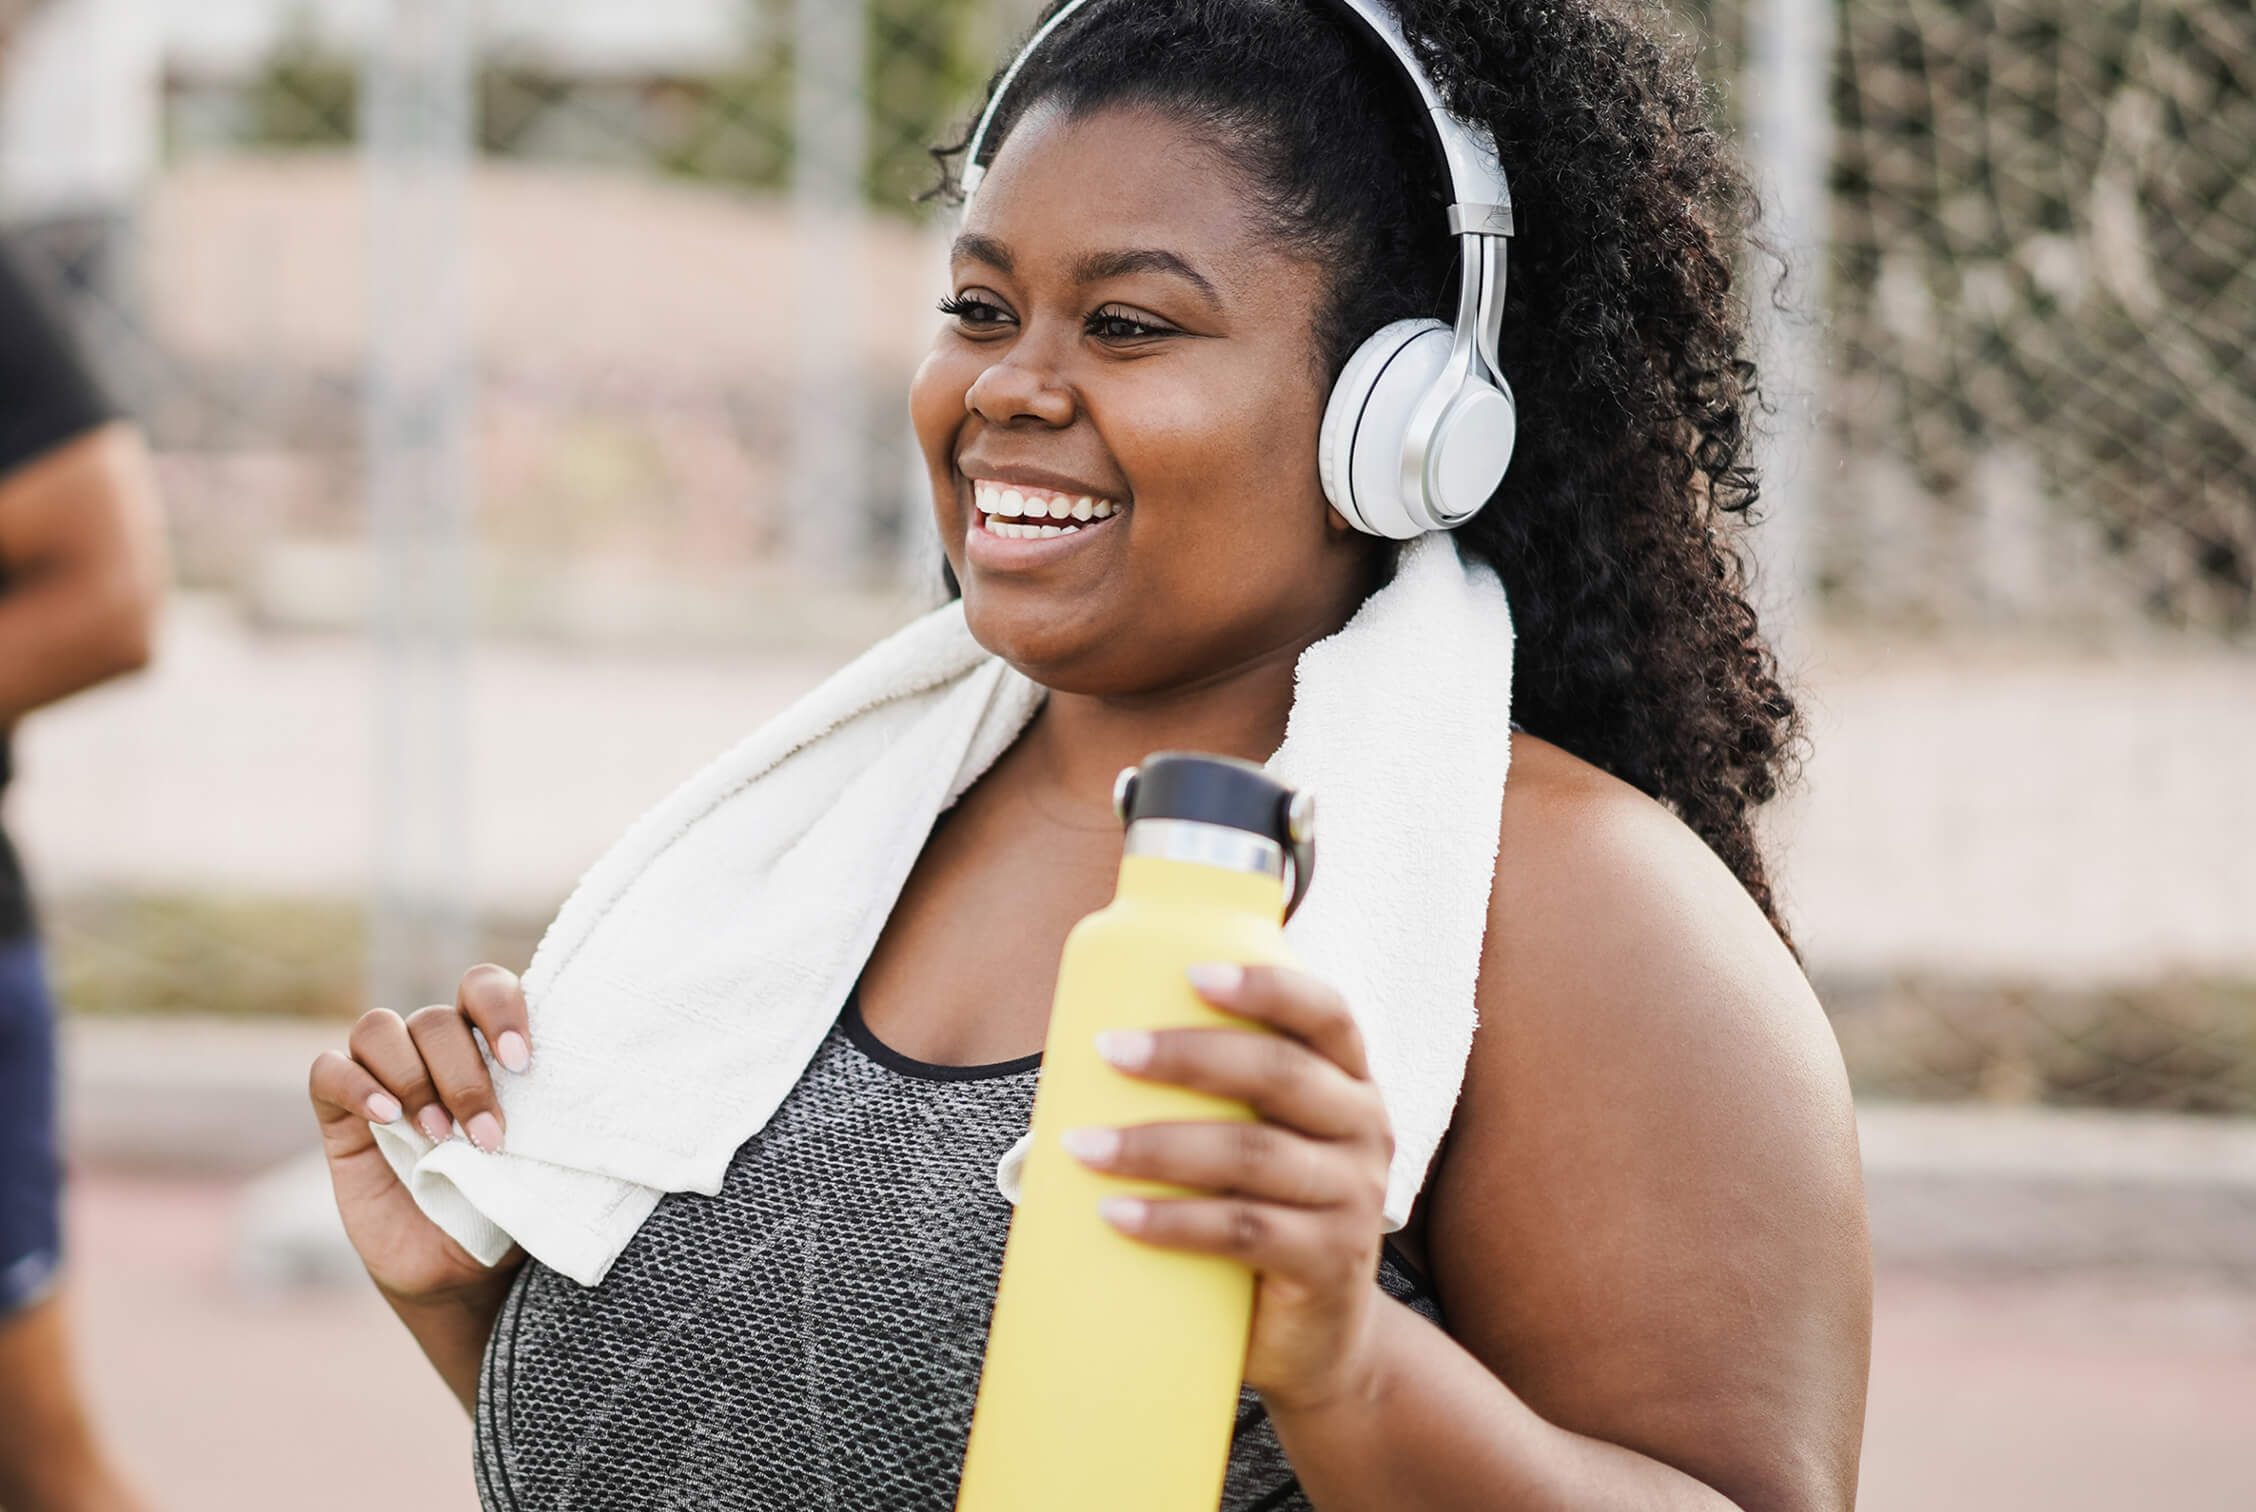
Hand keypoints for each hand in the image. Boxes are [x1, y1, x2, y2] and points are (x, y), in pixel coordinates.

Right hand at [307, 963, 530, 1303]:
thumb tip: (560, 1099)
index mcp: (485, 1046)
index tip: (521, 1063)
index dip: (500, 1009)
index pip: (483, 987)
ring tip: (437, 1136)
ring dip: (412, 1079)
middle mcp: (432, 1052)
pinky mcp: (339, 1115)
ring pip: (379, 1029)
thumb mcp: (536, 1159)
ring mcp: (382, 1079)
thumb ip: (538, 1118)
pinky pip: (329, 1070)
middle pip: (435, 1020)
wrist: (460, 1270)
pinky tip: (385, 1119)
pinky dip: (355, 1085)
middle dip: (464, 1078)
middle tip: (485, 1138)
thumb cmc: (507, 1203)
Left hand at [1066, 963, 1394, 1415]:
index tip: (1192, 973)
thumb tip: (1061, 1082)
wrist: (1315, 1339)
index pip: (1325, 1013)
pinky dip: (1173, 1220)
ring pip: (1253, 1154)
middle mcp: (1363, 1129)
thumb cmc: (1257, 1216)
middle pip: (1279, 1074)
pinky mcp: (1328, 1264)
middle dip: (1188, 1054)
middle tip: (1108, 1050)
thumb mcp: (1248, 1146)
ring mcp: (1353, 1199)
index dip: (1267, 986)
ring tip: (1082, 1146)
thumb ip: (1196, 1103)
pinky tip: (1116, 1214)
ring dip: (1157, 1144)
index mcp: (1346, 1082)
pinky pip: (1245, 1232)